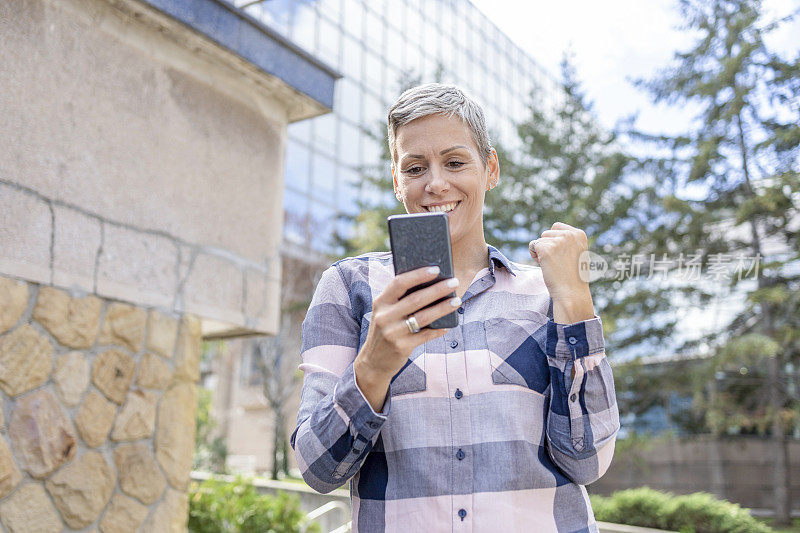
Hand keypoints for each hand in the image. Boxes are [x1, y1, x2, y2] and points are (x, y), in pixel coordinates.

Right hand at [354, 266, 460, 409]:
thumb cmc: (384, 331)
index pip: (399, 283)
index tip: (436, 269)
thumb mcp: (384, 313)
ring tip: (457, 301)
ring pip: (423, 317)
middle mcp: (384, 316)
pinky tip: (448, 325)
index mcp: (380, 302)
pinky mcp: (401, 347)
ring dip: (443, 308)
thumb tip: (429, 284)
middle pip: (415, 299)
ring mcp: (392, 332)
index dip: (418, 274)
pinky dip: (438, 330)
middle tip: (454, 282)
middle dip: (437, 289)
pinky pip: (425, 335)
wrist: (373, 362)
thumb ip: (399, 300)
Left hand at [530, 222, 593, 321]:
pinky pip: (532, 245)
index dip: (554, 240)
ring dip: (541, 252)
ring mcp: (558, 241)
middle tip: (557, 262)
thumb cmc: (573, 277)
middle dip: (547, 246)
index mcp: (579, 234)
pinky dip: (534, 255)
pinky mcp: (546, 249)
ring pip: (539, 240)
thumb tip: (547, 237)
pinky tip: (544, 265)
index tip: (562, 255)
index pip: (556, 226)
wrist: (572, 293)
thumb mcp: (576, 254)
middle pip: (546, 233)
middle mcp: (570, 235)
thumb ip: (566, 242)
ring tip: (553, 265)